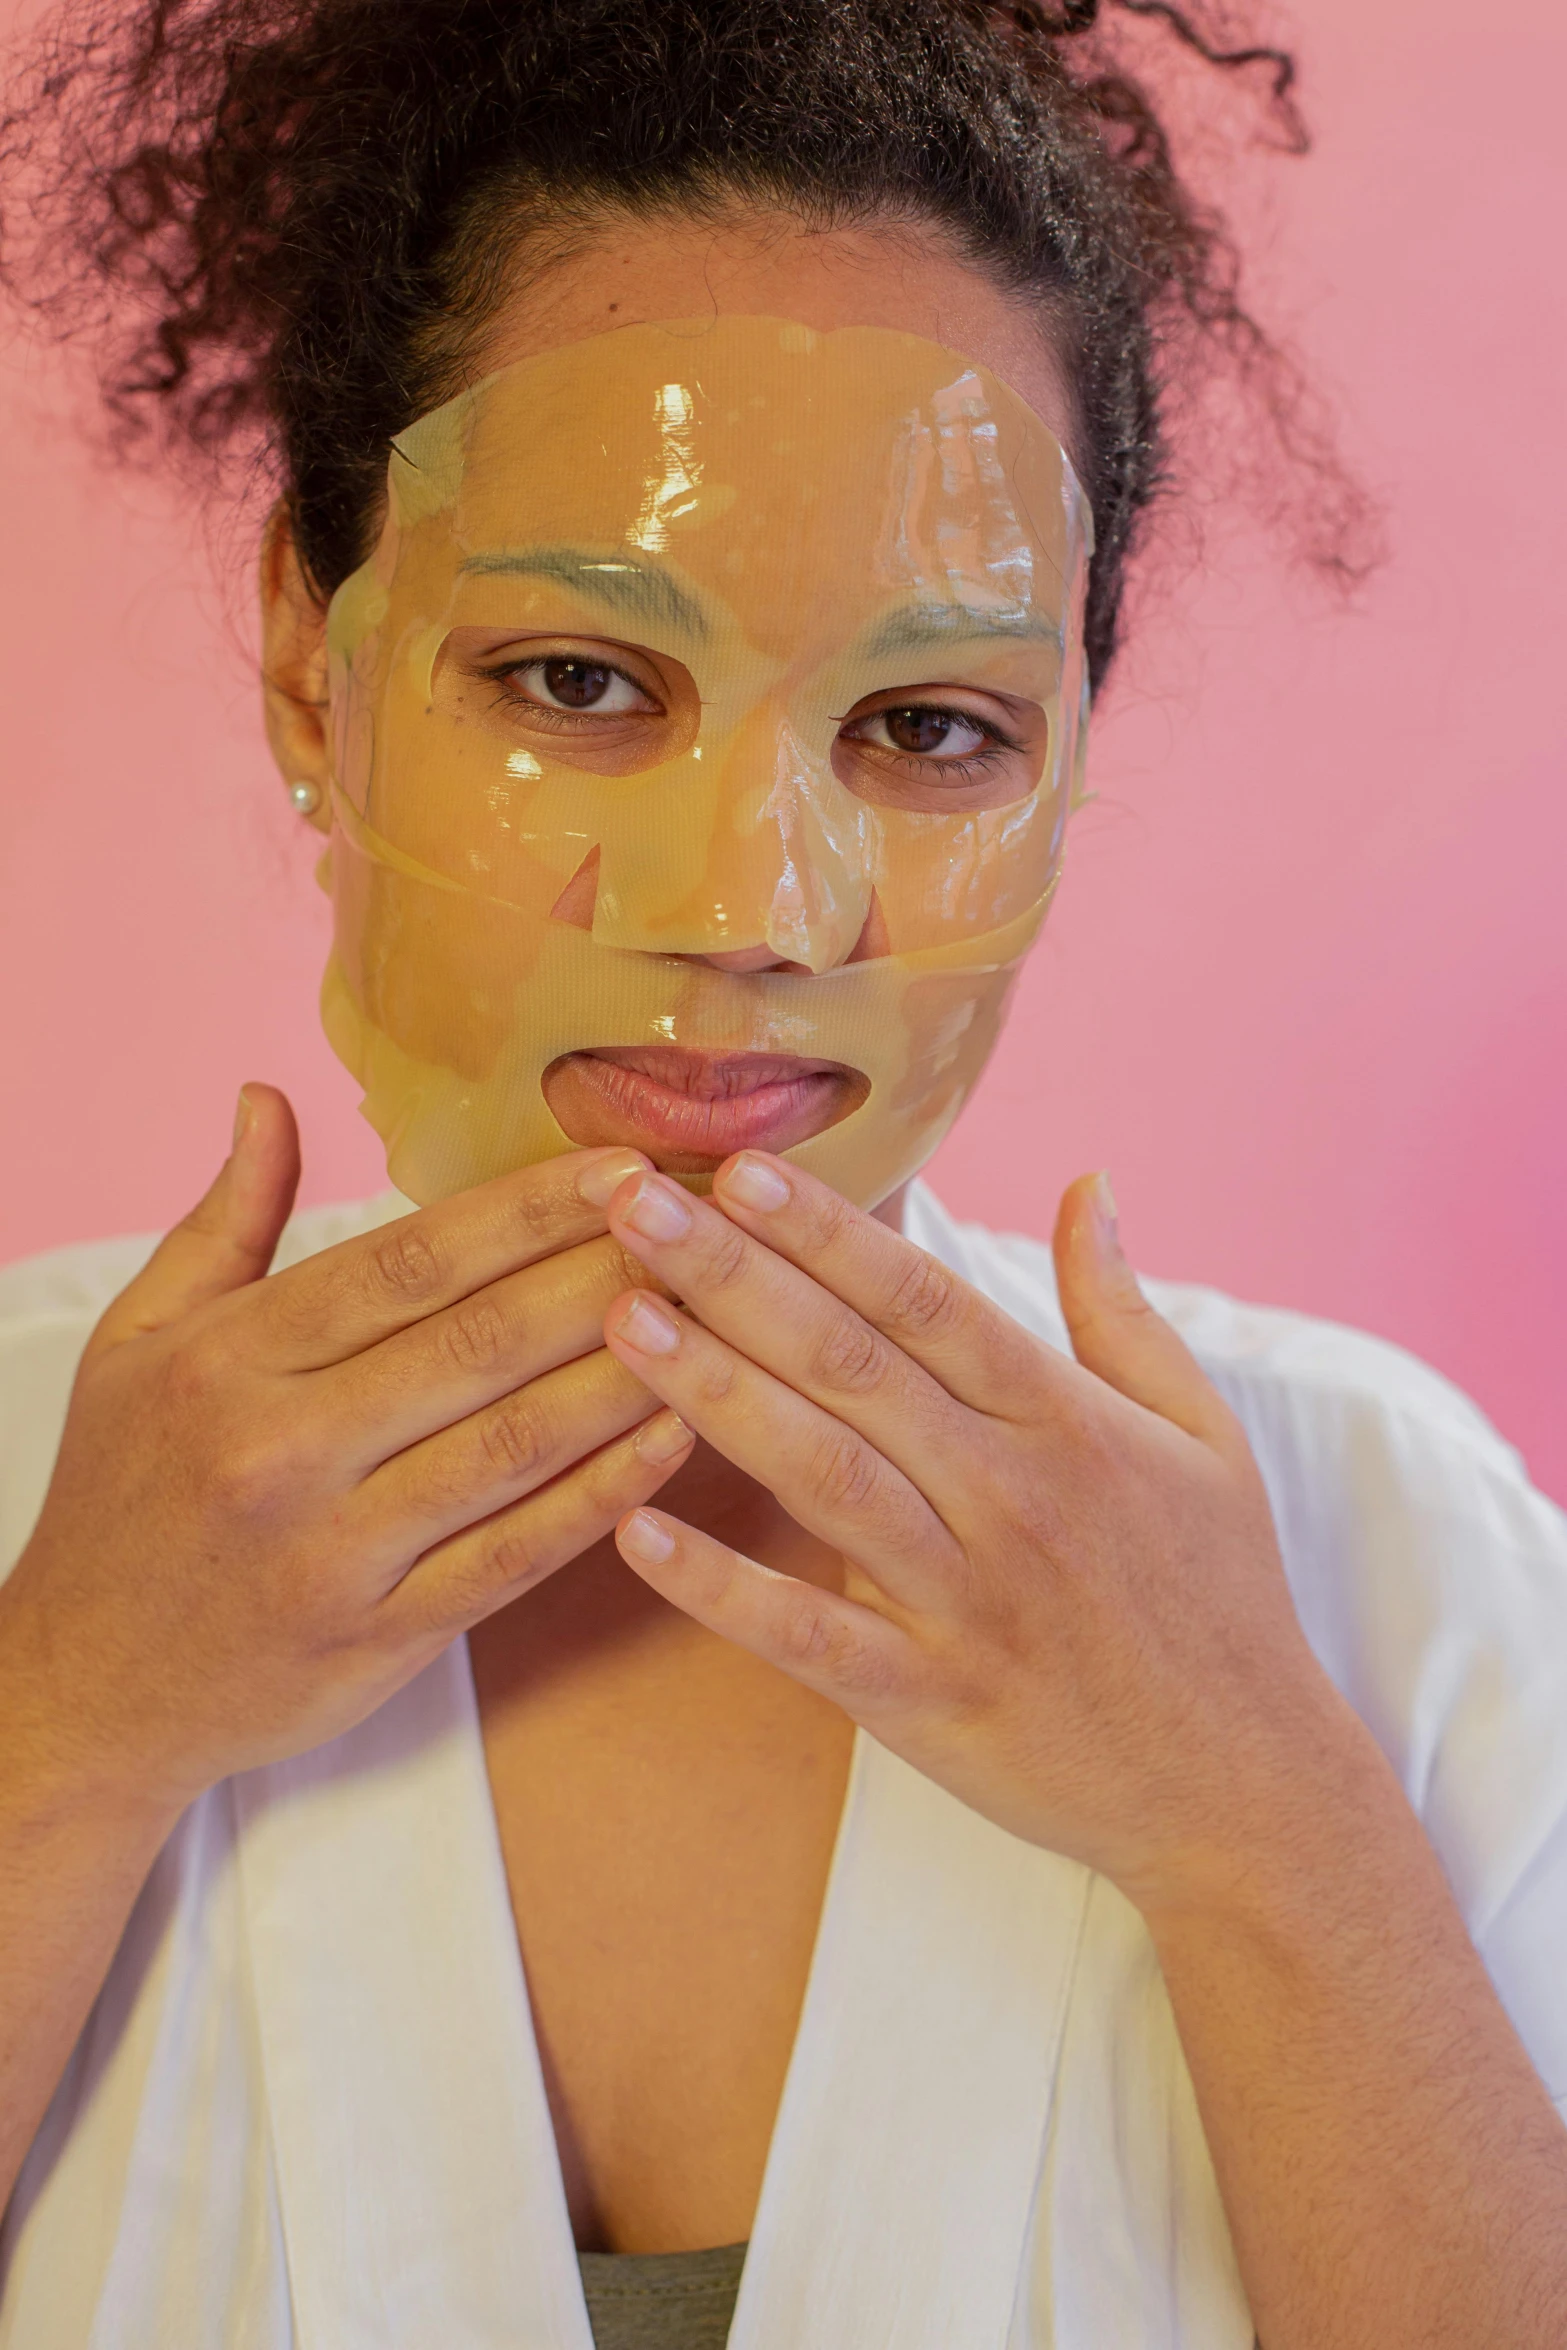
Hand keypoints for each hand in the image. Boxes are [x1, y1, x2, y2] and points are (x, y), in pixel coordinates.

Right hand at [0, 1088, 692, 1812]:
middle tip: (704, 1227)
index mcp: (231, 1357)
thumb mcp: (136, 1342)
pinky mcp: (378, 1639)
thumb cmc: (121, 1498)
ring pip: (511, 1445)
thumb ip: (223, 1220)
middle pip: (477, 1341)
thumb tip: (269, 1095)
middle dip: (604, 1275)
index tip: (623, 1167)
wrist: (83, 1691)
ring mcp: (334, 1551)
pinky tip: (674, 1441)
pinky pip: (512, 1556)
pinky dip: (599, 1497)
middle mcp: (281, 1447)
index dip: (528, 1210)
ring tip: (719, 1315)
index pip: (408, 1262)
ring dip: (628, 1376)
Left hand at [598, 1154, 1363, 1909]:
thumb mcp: (1205, 1434)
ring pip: (822, 1476)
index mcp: (1067, 1422)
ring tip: (620, 1319)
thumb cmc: (1219, 1599)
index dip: (830, 1231)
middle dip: (736, 1275)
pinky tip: (637, 1531)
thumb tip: (1089, 1182)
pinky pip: (809, 1637)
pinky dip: (722, 1589)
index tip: (739, 1168)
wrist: (1249, 1791)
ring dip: (714, 1392)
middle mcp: (1012, 1496)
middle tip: (632, 1203)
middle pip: (852, 1365)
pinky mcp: (928, 1701)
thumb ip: (1122, 1309)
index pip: (927, 1301)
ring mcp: (966, 1600)